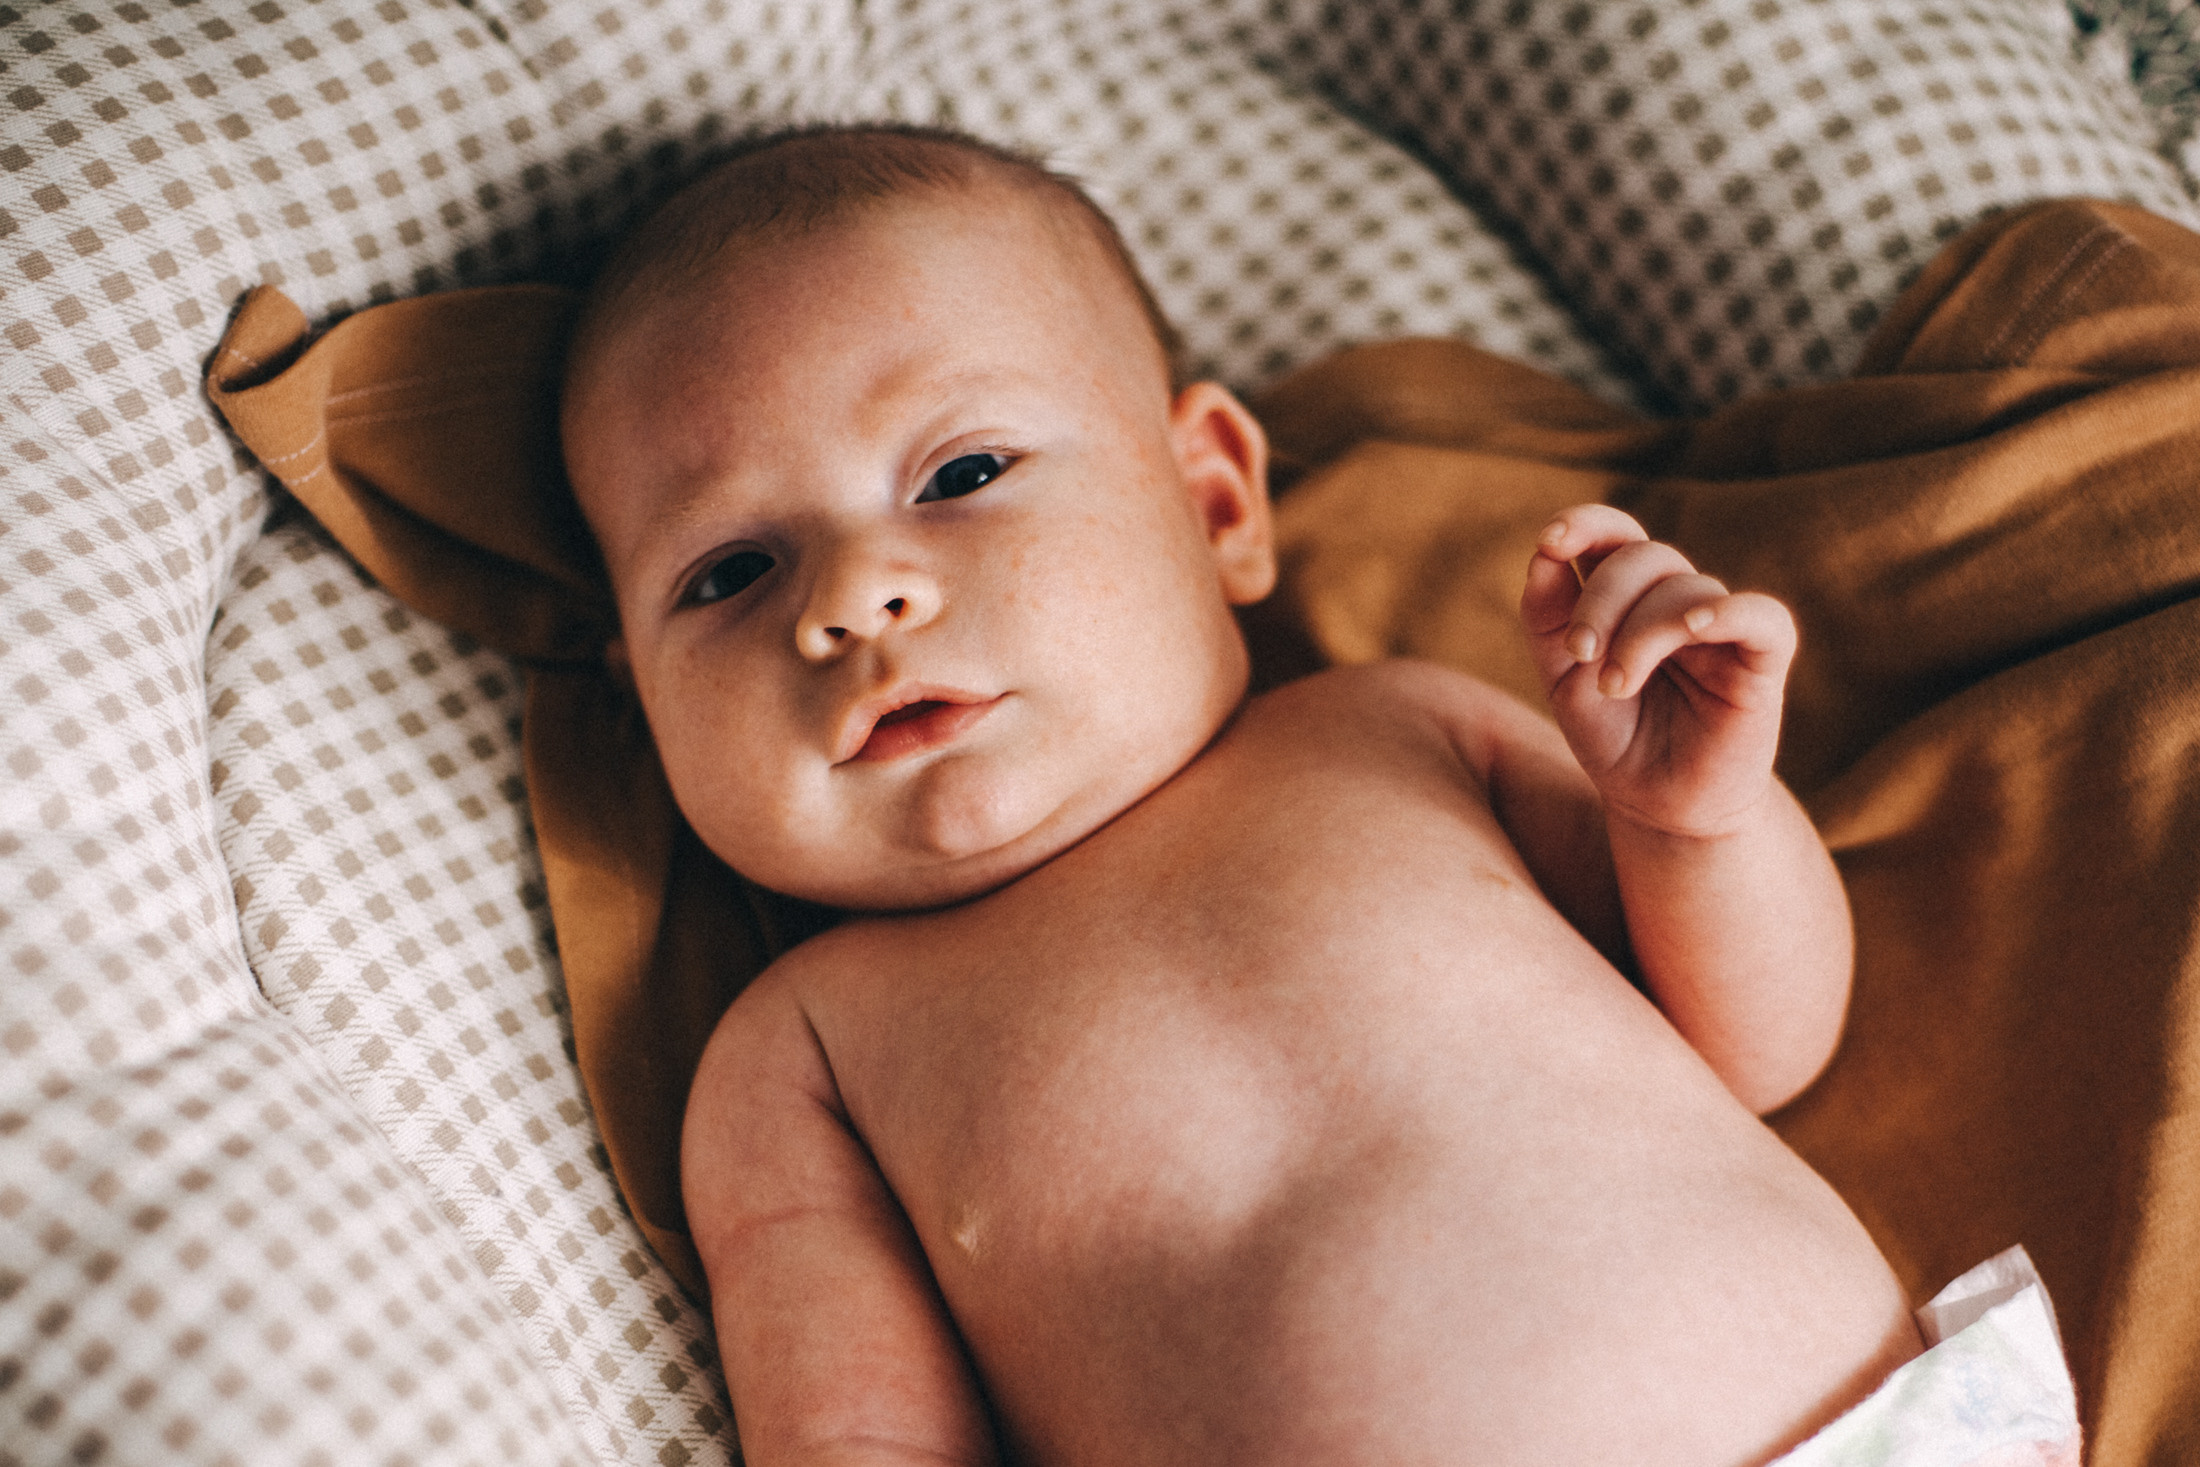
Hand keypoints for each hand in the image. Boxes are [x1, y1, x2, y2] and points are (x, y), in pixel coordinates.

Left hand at [1522, 506, 1795, 838]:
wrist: (1659, 806)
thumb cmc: (1614, 738)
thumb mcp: (1562, 677)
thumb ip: (1547, 615)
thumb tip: (1543, 552)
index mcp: (1628, 596)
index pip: (1614, 533)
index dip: (1587, 524)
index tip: (1552, 541)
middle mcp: (1676, 600)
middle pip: (1643, 556)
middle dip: (1601, 601)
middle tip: (1580, 656)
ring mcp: (1721, 626)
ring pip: (1686, 588)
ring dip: (1639, 634)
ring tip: (1615, 686)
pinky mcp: (1762, 658)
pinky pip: (1759, 615)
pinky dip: (1726, 611)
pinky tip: (1694, 627)